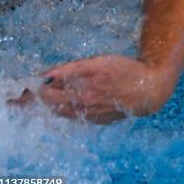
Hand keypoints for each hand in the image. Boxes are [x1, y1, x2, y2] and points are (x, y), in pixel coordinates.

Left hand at [38, 55, 175, 123]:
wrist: (149, 91)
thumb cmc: (127, 70)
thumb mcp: (100, 62)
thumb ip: (72, 68)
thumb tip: (48, 75)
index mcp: (85, 85)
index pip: (49, 88)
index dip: (38, 85)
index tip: (34, 82)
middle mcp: (86, 101)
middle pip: (52, 102)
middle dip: (41, 96)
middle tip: (36, 91)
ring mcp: (91, 113)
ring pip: (61, 112)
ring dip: (52, 105)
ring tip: (51, 97)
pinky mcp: (97, 121)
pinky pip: (74, 116)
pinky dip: (67, 110)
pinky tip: (71, 102)